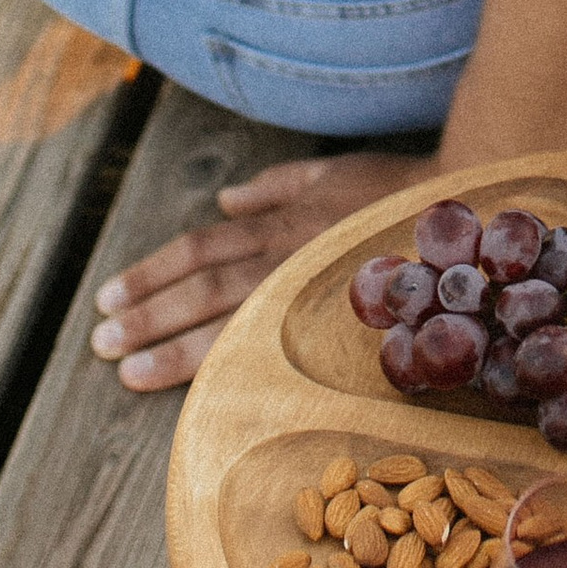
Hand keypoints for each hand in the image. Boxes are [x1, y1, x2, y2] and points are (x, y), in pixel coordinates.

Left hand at [89, 145, 433, 390]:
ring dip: (173, 350)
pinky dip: (233, 371)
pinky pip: (274, 352)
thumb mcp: (331, 171)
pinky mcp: (336, 329)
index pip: (201, 249)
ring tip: (128, 372)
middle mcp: (287, 258)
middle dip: (149, 317)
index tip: (110, 299)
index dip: (153, 274)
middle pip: (203, 289)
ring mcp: (309, 295)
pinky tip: (202, 396)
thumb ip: (276, 185)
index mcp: (281, 224)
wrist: (465, 221)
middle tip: (102, 345)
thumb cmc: (398, 194)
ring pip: (229, 324)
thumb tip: (225, 201)